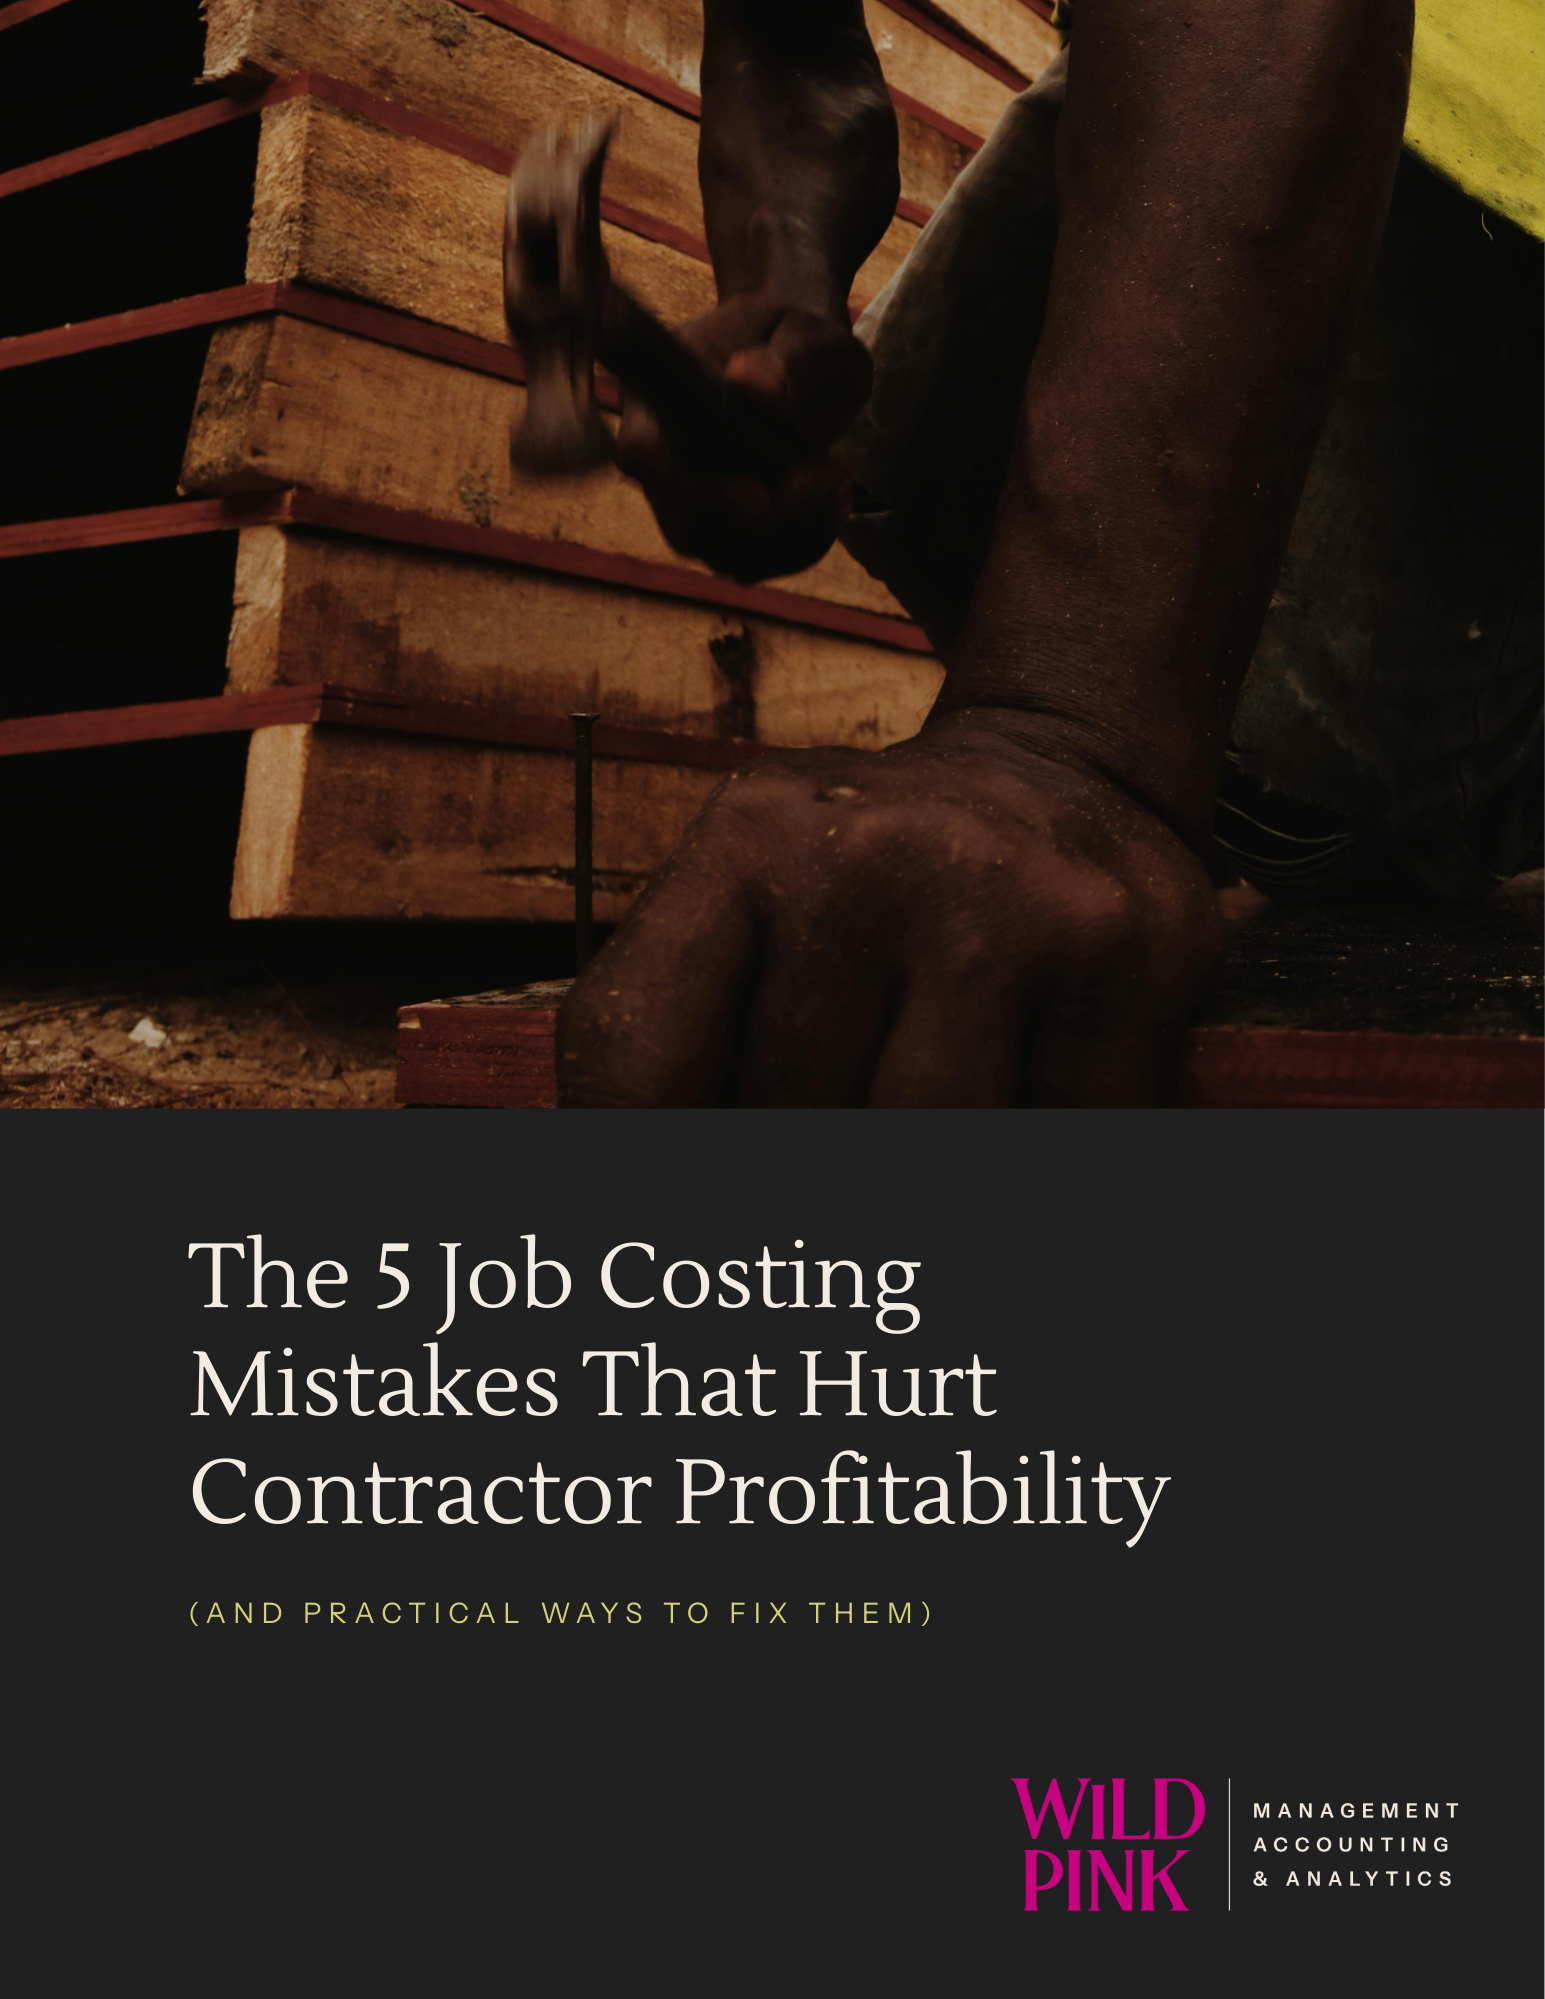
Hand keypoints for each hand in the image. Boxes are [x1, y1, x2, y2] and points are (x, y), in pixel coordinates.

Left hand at [556, 710, 1224, 1106]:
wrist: (1069, 764)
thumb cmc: (880, 870)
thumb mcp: (754, 893)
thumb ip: (680, 1028)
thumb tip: (627, 1159)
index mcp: (747, 843)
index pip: (635, 1058)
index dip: (631, 1158)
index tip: (658, 1229)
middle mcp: (870, 857)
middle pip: (786, 1117)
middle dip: (802, 1142)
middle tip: (837, 1109)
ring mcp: (1004, 906)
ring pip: (921, 1137)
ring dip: (915, 1147)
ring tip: (912, 1094)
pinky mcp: (1121, 959)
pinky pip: (1058, 1133)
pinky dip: (1033, 1136)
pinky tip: (1021, 1088)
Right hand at [614, 291, 873, 582]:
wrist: (796, 356)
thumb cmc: (792, 332)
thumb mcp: (806, 328)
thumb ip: (788, 355)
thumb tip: (751, 386)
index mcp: (658, 398)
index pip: (642, 455)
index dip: (686, 486)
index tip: (758, 495)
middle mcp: (664, 462)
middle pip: (687, 526)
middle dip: (764, 520)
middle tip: (827, 472)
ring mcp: (690, 504)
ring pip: (723, 556)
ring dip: (791, 535)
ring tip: (838, 476)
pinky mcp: (724, 530)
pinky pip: (756, 565)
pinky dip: (804, 544)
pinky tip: (835, 497)